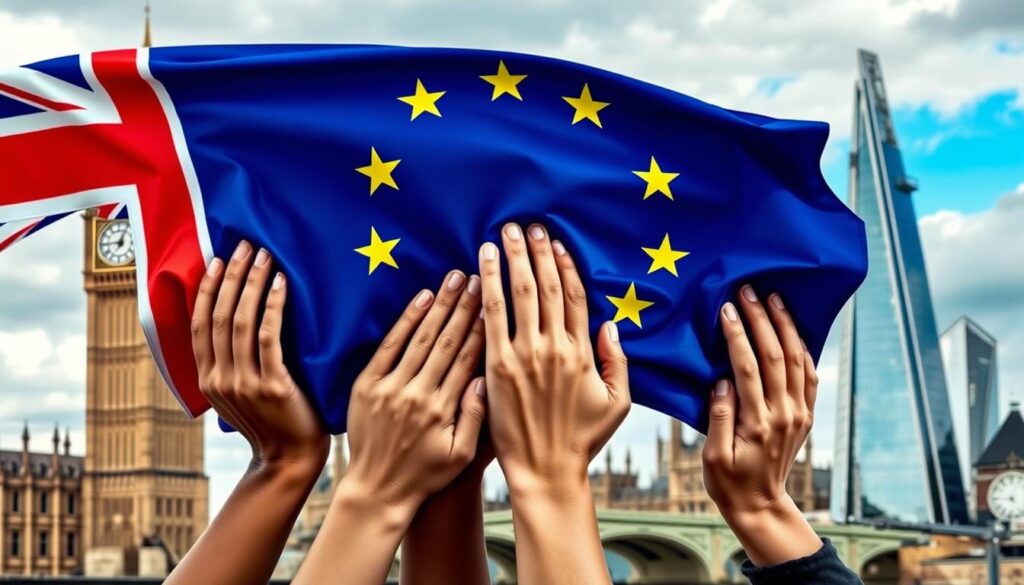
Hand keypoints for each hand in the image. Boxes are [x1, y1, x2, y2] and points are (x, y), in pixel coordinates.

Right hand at [191, 240, 328, 467]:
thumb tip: (238, 327)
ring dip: (252, 284)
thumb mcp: (241, 395)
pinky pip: (268, 337)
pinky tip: (281, 285)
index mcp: (208, 380)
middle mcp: (219, 379)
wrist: (290, 461)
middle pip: (217, 316)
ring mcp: (243, 383)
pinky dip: (273, 306)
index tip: (218, 260)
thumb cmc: (274, 422)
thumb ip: (234, 367)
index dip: (208, 290)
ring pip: (239, 322)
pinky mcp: (271, 385)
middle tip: (245, 246)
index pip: (199, 325)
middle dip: (231, 277)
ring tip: (265, 257)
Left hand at [342, 270, 486, 511]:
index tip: (494, 302)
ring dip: (439, 305)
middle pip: (445, 341)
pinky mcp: (367, 385)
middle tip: (477, 277)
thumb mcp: (460, 455)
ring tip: (455, 279)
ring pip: (420, 337)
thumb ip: (476, 418)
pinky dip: (406, 320)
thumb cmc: (425, 476)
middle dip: (464, 307)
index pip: (467, 359)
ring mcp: (389, 387)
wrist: (376, 490)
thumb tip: (487, 380)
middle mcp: (416, 394)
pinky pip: (389, 345)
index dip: (482, 328)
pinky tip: (421, 298)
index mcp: (442, 409)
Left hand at [479, 223, 630, 492]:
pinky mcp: (496, 367)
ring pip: (518, 295)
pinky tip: (480, 266)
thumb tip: (610, 325)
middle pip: (546, 287)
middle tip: (527, 226)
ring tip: (503, 234)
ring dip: (511, 260)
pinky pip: (490, 318)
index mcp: (582, 353)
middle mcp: (553, 347)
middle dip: (536, 253)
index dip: (566, 265)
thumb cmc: (580, 440)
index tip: (557, 243)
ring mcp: (523, 356)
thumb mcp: (616, 403)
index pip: (575, 297)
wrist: (545, 471)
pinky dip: (486, 288)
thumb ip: (617, 362)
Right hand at [702, 285, 821, 565]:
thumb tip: (722, 381)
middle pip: (776, 356)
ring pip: (798, 360)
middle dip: (762, 320)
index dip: (737, 336)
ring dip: (786, 327)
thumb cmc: (728, 482)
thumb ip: (719, 417)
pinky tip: (794, 331)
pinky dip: (805, 349)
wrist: (761, 505)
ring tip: (775, 299)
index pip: (747, 368)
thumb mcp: (712, 456)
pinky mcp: (805, 416)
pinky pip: (810, 376)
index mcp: (757, 423)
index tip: (726, 310)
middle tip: (749, 291)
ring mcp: (799, 414)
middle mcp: (784, 414)